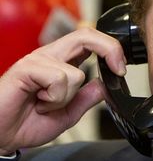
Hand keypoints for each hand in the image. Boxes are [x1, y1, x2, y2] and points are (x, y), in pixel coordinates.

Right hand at [0, 27, 125, 154]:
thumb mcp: (67, 113)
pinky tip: (38, 103)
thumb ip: (86, 98)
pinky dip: (53, 99)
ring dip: (65, 98)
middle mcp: (51, 56)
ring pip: (76, 73)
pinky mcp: (26, 68)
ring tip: (46, 104)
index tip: (121, 69)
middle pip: (86, 35)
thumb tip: (105, 85)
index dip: (111, 48)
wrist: (0, 135)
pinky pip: (58, 80)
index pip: (90, 40)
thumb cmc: (26, 122)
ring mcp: (38, 60)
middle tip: (118, 69)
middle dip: (110, 48)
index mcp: (62, 63)